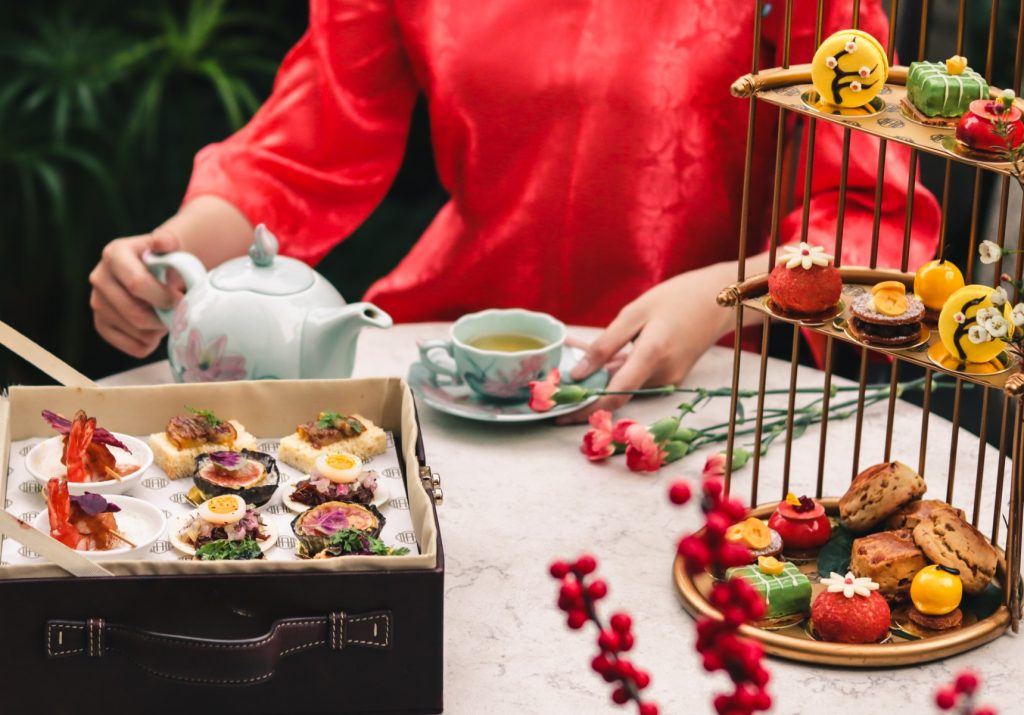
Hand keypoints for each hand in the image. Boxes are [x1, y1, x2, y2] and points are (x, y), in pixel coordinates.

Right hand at [89, 231, 183, 357]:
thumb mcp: (169, 246)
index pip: (136, 284)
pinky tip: (157, 328)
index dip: (163, 297)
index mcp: (114, 255)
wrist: (155, 270)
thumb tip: (161, 241)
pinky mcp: (101, 324)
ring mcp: (97, 302)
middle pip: (135, 314)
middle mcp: (99, 278)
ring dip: (159, 330)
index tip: (182, 299)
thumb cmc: (166, 259)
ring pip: (136, 332)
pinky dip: (151, 343)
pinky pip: (132, 347)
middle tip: (179, 312)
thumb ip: (168, 241)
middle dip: (163, 318)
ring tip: (168, 316)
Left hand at [559, 262, 735, 422]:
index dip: (585, 408)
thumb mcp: (635, 313)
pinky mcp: (670, 379)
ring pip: (624, 387)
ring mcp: (669, 380)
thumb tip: (578, 375)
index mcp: (652, 355)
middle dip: (585, 396)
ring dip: (599, 382)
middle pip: (616, 395)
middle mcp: (662, 375)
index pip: (614, 394)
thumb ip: (605, 345)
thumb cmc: (676, 299)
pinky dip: (616, 373)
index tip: (559, 413)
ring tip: (573, 369)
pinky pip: (636, 380)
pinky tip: (600, 362)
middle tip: (553, 395)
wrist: (720, 302)